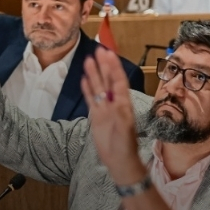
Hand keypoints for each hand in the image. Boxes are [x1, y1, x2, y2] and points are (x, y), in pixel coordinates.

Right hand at [80, 47, 145, 185]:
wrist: (119, 160)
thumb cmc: (125, 146)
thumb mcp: (124, 130)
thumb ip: (120, 116)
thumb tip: (116, 103)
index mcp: (124, 104)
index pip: (118, 81)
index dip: (114, 67)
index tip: (109, 54)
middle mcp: (115, 103)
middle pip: (108, 80)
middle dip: (104, 65)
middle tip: (99, 50)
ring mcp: (105, 109)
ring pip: (98, 87)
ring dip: (94, 74)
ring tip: (89, 60)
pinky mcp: (96, 116)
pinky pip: (91, 99)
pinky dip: (88, 89)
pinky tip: (84, 79)